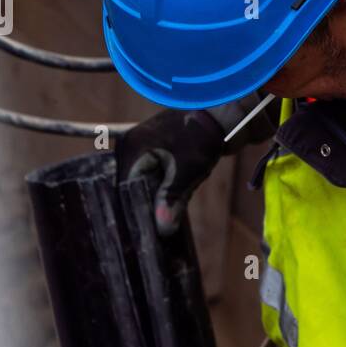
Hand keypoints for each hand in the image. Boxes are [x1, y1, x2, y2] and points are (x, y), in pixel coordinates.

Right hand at [116, 108, 224, 235]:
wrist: (222, 114)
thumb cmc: (201, 138)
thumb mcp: (186, 173)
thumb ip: (171, 200)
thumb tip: (162, 230)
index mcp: (130, 150)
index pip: (123, 190)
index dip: (134, 212)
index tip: (143, 233)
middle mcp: (131, 147)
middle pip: (131, 187)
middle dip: (146, 206)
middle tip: (158, 229)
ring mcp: (143, 147)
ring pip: (143, 183)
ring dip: (157, 198)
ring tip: (167, 216)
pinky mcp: (156, 149)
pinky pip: (154, 174)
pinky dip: (163, 188)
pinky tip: (174, 201)